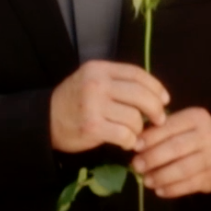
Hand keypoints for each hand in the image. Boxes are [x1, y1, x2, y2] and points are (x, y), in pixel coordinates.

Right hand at [49, 61, 169, 154]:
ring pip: (135, 117)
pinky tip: (125, 142)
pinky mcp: (92, 127)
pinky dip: (129, 141)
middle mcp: (97, 84)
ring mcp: (93, 105)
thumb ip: (118, 83)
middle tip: (159, 120)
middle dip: (156, 109)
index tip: (165, 99)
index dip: (156, 87)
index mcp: (99, 69)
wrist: (44, 121)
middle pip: (141, 95)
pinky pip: (125, 135)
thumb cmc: (74, 102)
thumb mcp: (92, 82)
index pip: (137, 74)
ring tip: (132, 132)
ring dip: (138, 129)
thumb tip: (155, 95)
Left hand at [130, 107, 210, 197]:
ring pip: (183, 169)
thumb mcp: (179, 126)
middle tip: (136, 166)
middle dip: (153, 158)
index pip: (170, 127)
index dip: (151, 138)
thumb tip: (136, 144)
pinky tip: (159, 190)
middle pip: (176, 148)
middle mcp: (208, 136)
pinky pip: (189, 185)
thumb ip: (160, 131)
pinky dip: (172, 189)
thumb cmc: (190, 137)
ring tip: (146, 180)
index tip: (135, 147)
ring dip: (161, 176)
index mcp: (196, 118)